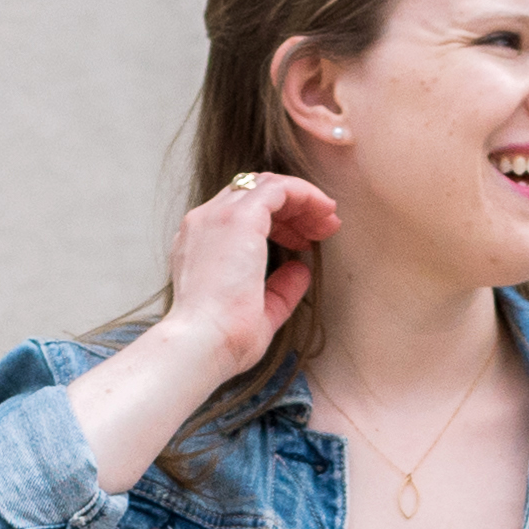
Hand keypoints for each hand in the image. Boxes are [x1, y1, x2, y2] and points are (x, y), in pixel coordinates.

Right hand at [156, 170, 338, 379]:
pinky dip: (305, 194)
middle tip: (323, 229)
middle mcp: (204, 223)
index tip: (305, 244)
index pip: (240, 213)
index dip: (279, 223)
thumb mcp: (258, 313)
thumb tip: (301, 270)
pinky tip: (324, 212)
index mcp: (199, 244)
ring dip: (302, 199)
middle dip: (293, 208)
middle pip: (253, 194)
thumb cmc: (222, 338)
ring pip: (266, 185)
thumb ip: (280, 289)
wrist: (201, 343)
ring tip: (328, 221)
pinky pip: (278, 188)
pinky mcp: (239, 217)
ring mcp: (218, 216)